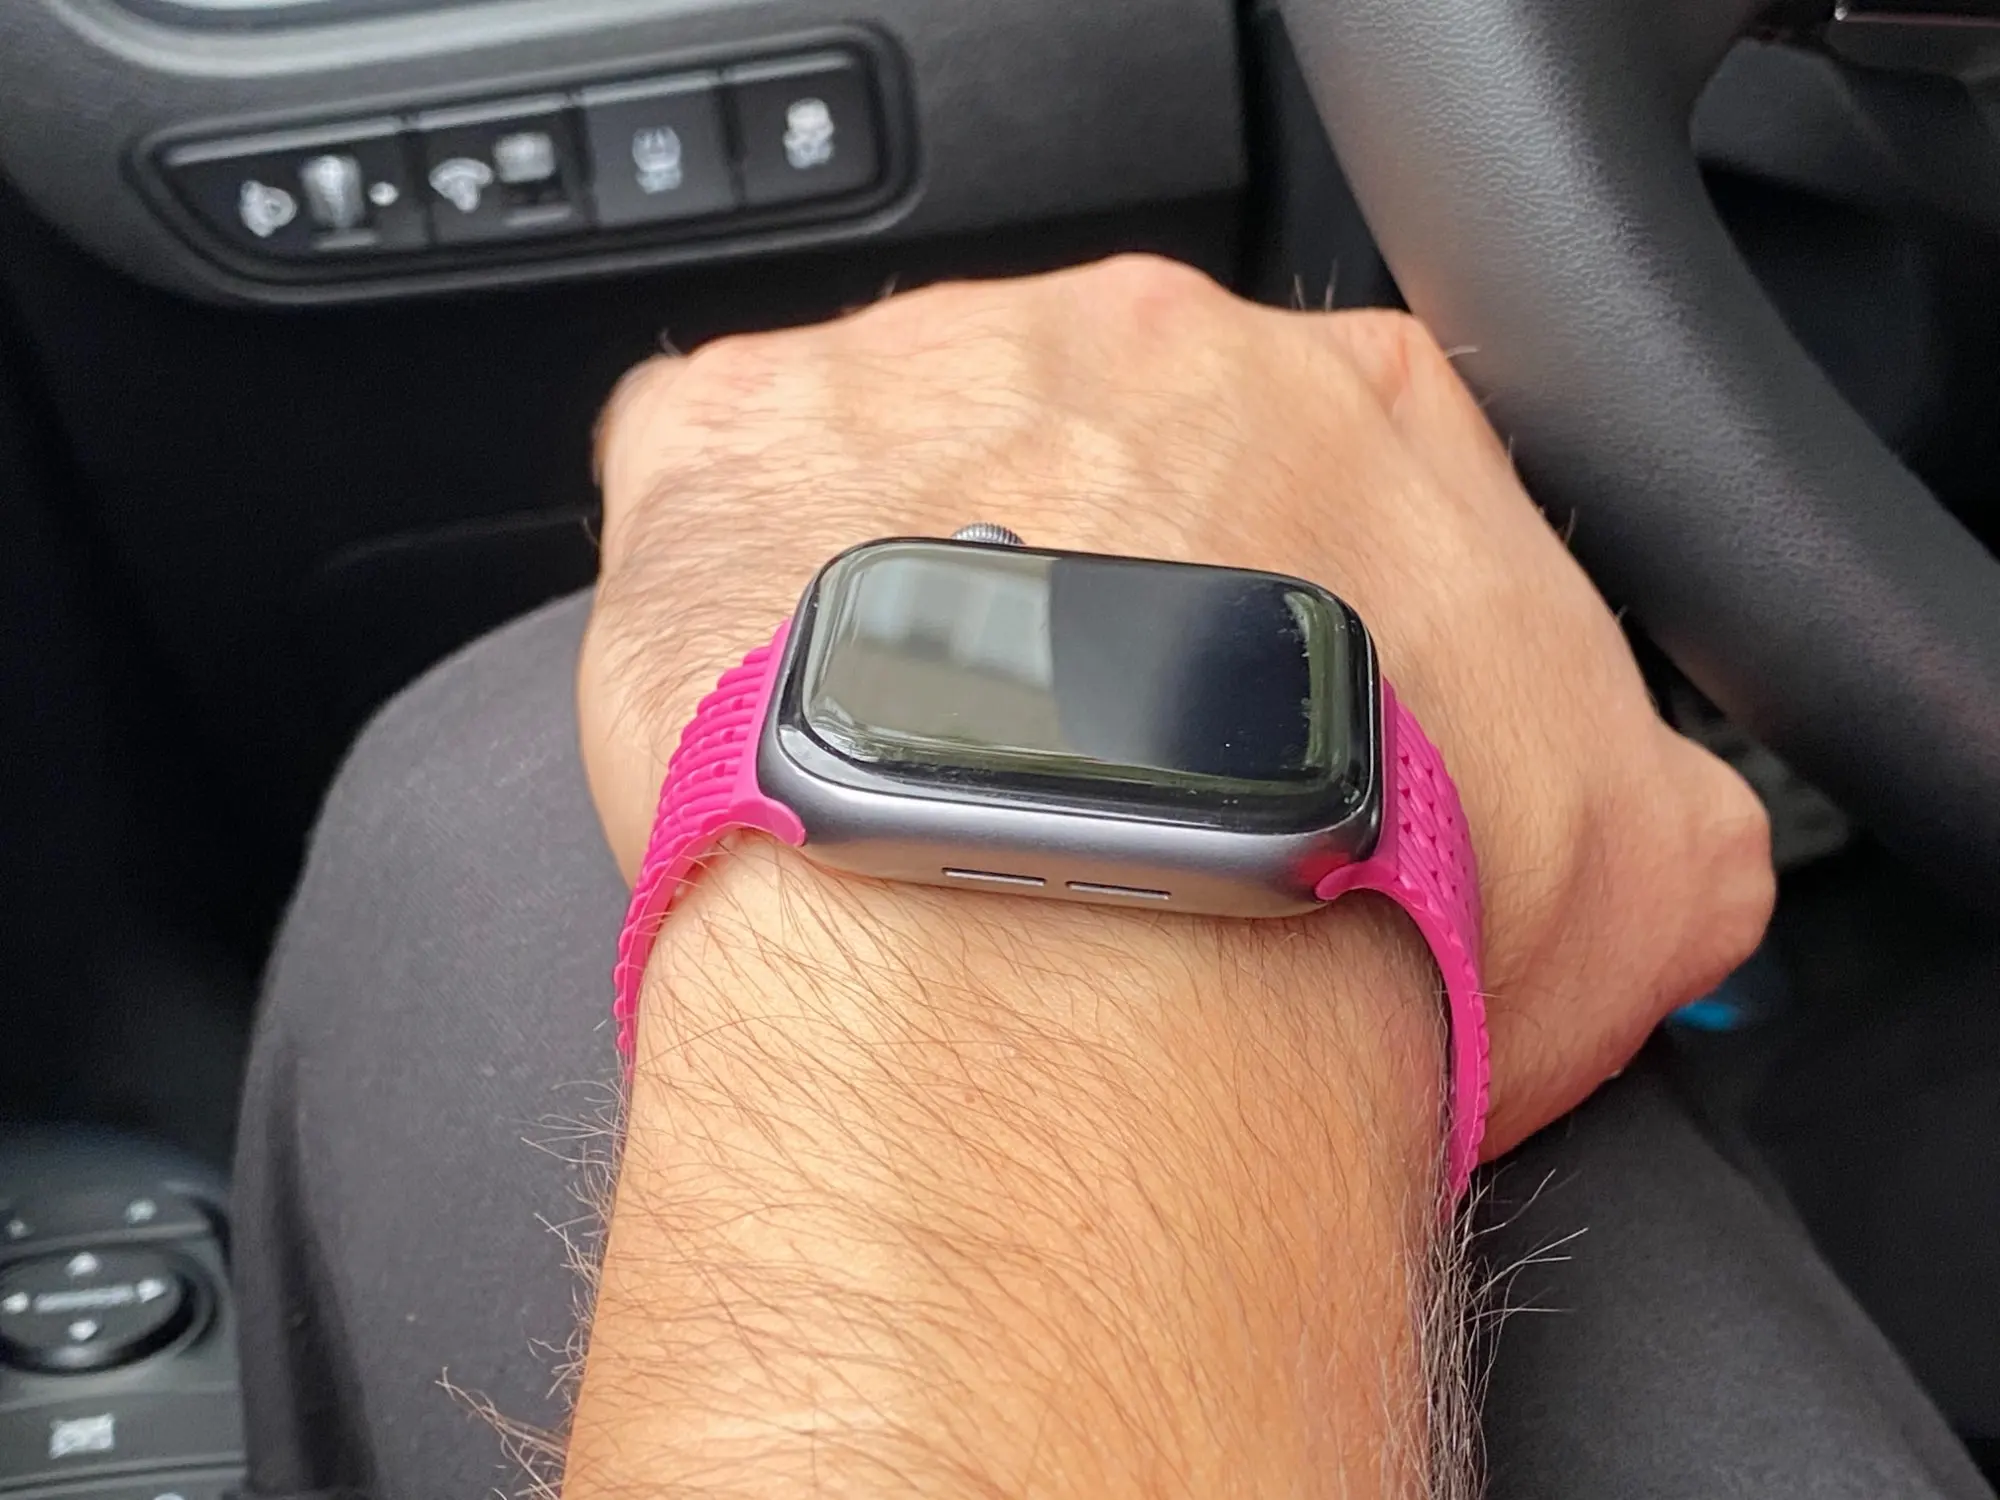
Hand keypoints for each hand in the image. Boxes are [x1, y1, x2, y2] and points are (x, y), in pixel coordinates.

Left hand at [580, 253, 1774, 1161]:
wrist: (1104, 961)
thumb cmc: (1359, 905)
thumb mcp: (1637, 869)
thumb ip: (1647, 787)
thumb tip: (1648, 810)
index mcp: (1352, 409)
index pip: (1319, 465)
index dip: (1281, 613)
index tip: (1240, 727)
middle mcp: (1134, 349)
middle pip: (1097, 458)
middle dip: (1088, 608)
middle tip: (1070, 779)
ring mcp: (919, 376)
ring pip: (902, 465)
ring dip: (909, 597)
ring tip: (914, 783)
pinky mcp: (724, 447)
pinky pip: (713, 486)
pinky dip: (730, 593)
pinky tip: (779, 718)